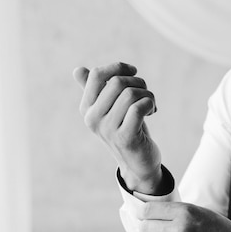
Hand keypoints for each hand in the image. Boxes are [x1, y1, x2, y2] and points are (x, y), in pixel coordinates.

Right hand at [73, 62, 164, 193]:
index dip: (118, 67)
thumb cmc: (126, 130)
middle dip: (138, 83)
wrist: (138, 163)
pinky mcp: (125, 138)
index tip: (133, 72)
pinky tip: (152, 111)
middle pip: (116, 82)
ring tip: (150, 105)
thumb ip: (96, 91)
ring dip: (147, 95)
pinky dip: (150, 104)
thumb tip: (78, 70)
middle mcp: (93, 119)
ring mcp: (107, 129)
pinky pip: (138, 108)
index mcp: (86, 108)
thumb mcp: (110, 109)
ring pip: (130, 94)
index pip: (96, 74)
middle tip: (146, 94)